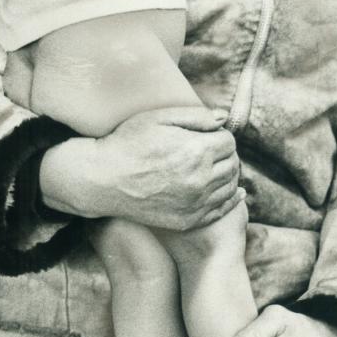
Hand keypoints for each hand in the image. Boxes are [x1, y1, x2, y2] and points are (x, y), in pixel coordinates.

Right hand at [39, 106, 240, 229]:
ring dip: (227, 175)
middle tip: (210, 150)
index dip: (219, 135)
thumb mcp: (160, 118)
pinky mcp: (188, 220)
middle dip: (225, 154)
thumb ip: (196, 116)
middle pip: (233, 164)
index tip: (206, 135)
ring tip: (213, 168)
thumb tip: (225, 118)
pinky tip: (231, 192)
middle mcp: (200, 179)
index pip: (229, 141)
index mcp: (196, 151)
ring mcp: (194, 203)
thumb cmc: (129, 142)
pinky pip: (221, 209)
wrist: (103, 179)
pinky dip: (229, 199)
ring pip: (231, 187)